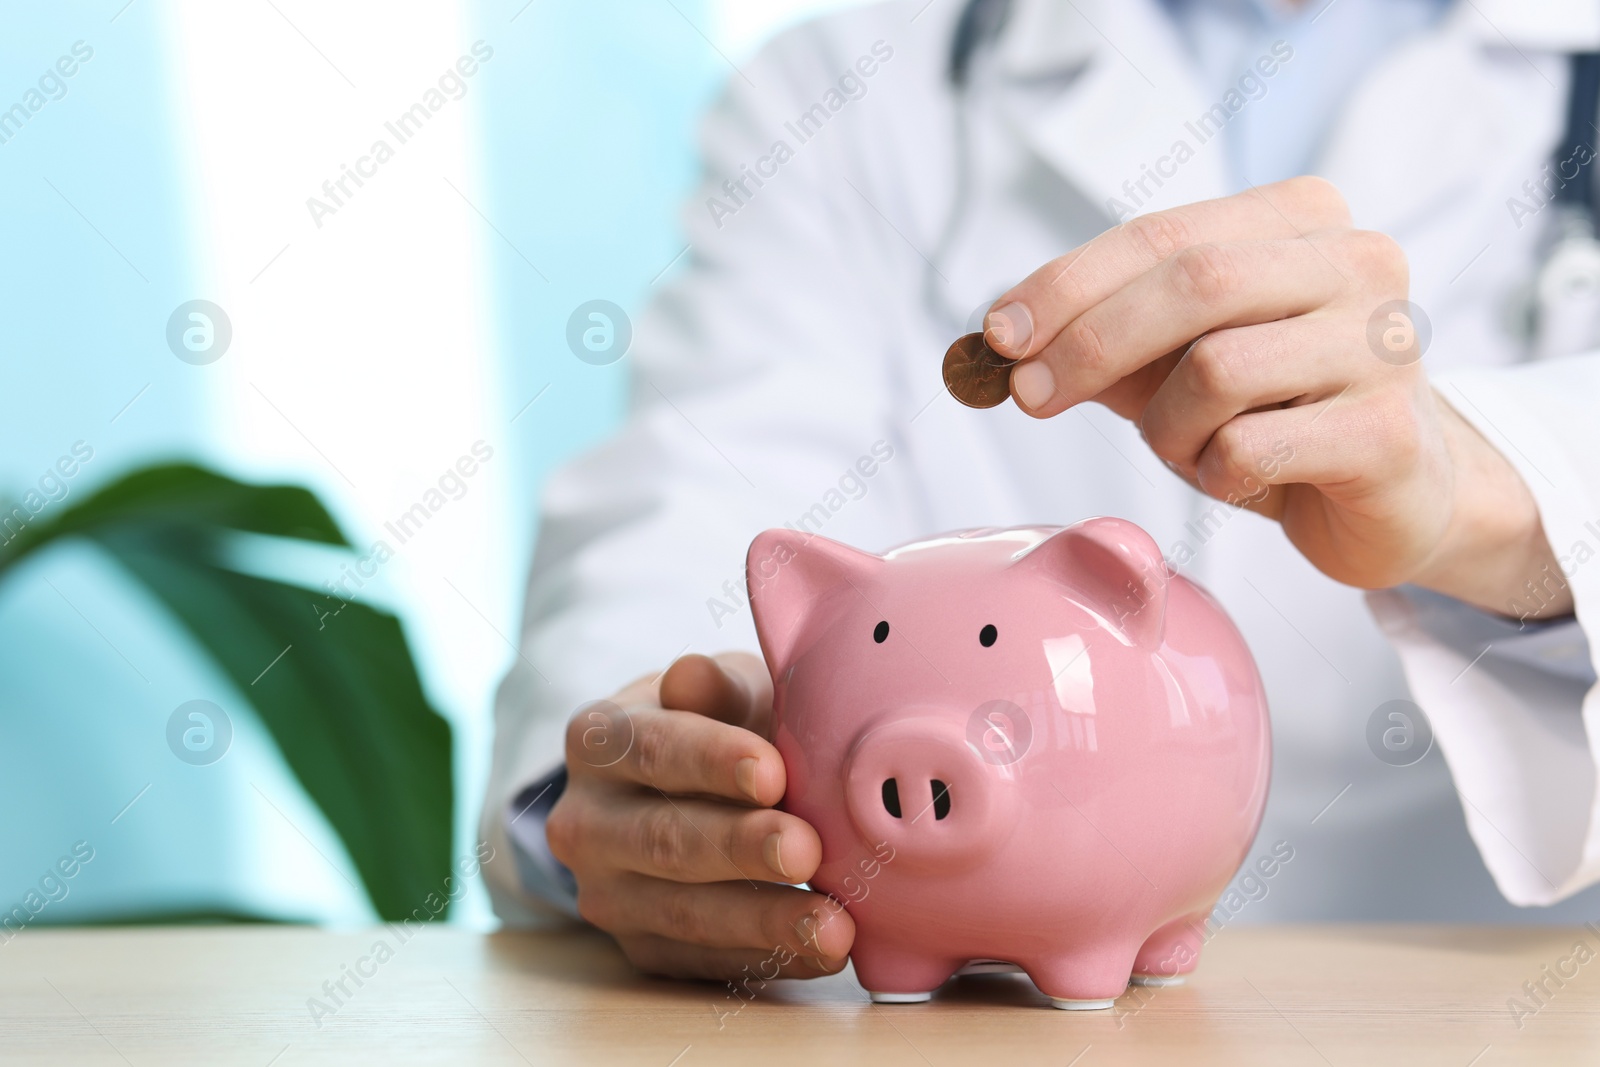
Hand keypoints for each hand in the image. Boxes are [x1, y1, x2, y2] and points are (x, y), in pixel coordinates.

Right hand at [545, 652, 853, 979]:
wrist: (688, 790)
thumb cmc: (722, 725)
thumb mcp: (725, 690)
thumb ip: (716, 687)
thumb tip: (692, 675)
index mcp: (599, 741)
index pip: (651, 749)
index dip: (711, 761)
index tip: (773, 773)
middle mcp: (585, 822)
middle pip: (663, 839)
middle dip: (741, 848)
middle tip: (806, 849)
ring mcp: (606, 893)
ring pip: (682, 913)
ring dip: (764, 920)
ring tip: (834, 925)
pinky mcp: (640, 947)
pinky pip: (702, 962)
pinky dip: (766, 958)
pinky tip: (822, 952)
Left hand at [983, 177, 1570, 619]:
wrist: (1396, 494)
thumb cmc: (1274, 414)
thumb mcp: (1176, 362)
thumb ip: (1102, 338)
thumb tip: (997, 339)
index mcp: (1302, 218)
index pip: (1160, 234)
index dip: (1067, 284)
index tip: (998, 334)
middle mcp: (1358, 261)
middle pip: (1194, 282)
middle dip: (1090, 342)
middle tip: (1029, 395)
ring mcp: (1386, 344)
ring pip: (1217, 369)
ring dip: (1166, 427)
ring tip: (1187, 448)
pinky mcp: (1389, 433)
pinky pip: (1249, 449)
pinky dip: (1212, 473)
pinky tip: (1238, 476)